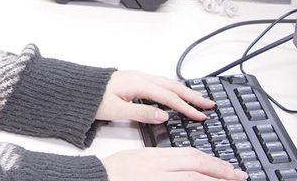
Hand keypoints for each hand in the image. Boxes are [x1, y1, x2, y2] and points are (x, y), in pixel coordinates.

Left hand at [95, 70, 213, 123]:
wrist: (75, 88)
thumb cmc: (91, 98)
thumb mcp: (115, 110)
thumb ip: (141, 113)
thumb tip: (164, 115)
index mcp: (137, 83)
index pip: (168, 97)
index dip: (186, 107)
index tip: (201, 115)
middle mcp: (138, 77)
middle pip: (171, 86)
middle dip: (192, 95)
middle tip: (210, 103)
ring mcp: (136, 77)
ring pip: (166, 82)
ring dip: (183, 91)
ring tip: (199, 98)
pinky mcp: (132, 80)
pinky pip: (158, 82)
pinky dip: (171, 88)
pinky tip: (175, 93)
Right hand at [102, 148, 247, 179]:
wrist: (96, 178)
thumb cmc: (112, 171)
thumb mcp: (138, 158)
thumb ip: (161, 161)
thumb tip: (183, 166)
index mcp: (154, 156)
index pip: (190, 155)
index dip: (212, 160)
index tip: (228, 167)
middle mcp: (158, 168)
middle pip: (196, 166)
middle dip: (221, 171)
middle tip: (238, 176)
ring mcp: (157, 180)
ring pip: (193, 180)